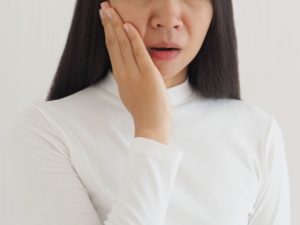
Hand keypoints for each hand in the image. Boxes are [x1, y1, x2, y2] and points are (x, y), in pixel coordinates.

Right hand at [99, 2, 170, 142]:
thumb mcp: (131, 92)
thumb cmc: (145, 111)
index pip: (112, 50)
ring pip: (122, 45)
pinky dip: (133, 38)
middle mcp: (123, 74)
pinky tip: (128, 25)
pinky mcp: (147, 75)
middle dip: (108, 24)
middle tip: (103, 7)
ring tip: (110, 10)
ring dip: (116, 25)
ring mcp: (134, 74)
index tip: (105, 20)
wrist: (151, 125)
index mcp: (120, 77)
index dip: (108, 33)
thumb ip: (129, 78)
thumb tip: (128, 68)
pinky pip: (138, 53)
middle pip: (113, 44)